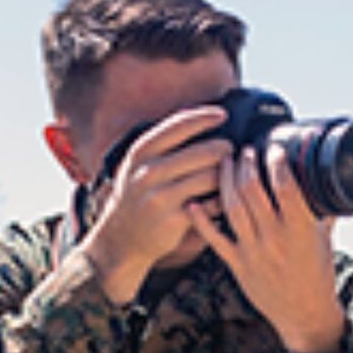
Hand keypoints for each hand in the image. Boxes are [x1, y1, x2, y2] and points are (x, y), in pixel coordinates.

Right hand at [81, 106, 231, 304]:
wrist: (120, 239)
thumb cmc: (137, 193)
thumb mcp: (139, 163)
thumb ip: (164, 142)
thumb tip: (202, 116)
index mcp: (141, 152)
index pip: (179, 125)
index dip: (205, 117)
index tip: (223, 114)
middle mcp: (149, 172)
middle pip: (204, 152)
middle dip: (225, 149)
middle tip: (232, 150)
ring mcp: (161, 197)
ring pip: (211, 177)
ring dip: (227, 175)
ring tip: (232, 173)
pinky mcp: (175, 220)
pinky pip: (212, 204)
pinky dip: (223, 199)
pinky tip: (224, 198)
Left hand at [188, 144, 343, 352]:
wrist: (304, 314)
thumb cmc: (318, 275)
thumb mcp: (324, 238)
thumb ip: (322, 209)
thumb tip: (325, 181)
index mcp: (301, 229)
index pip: (286, 186)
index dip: (276, 162)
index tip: (272, 148)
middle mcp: (276, 238)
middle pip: (253, 191)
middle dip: (245, 164)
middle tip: (243, 150)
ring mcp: (254, 251)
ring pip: (232, 208)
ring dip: (226, 180)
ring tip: (224, 163)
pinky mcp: (237, 264)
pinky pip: (215, 238)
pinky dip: (201, 219)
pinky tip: (194, 202)